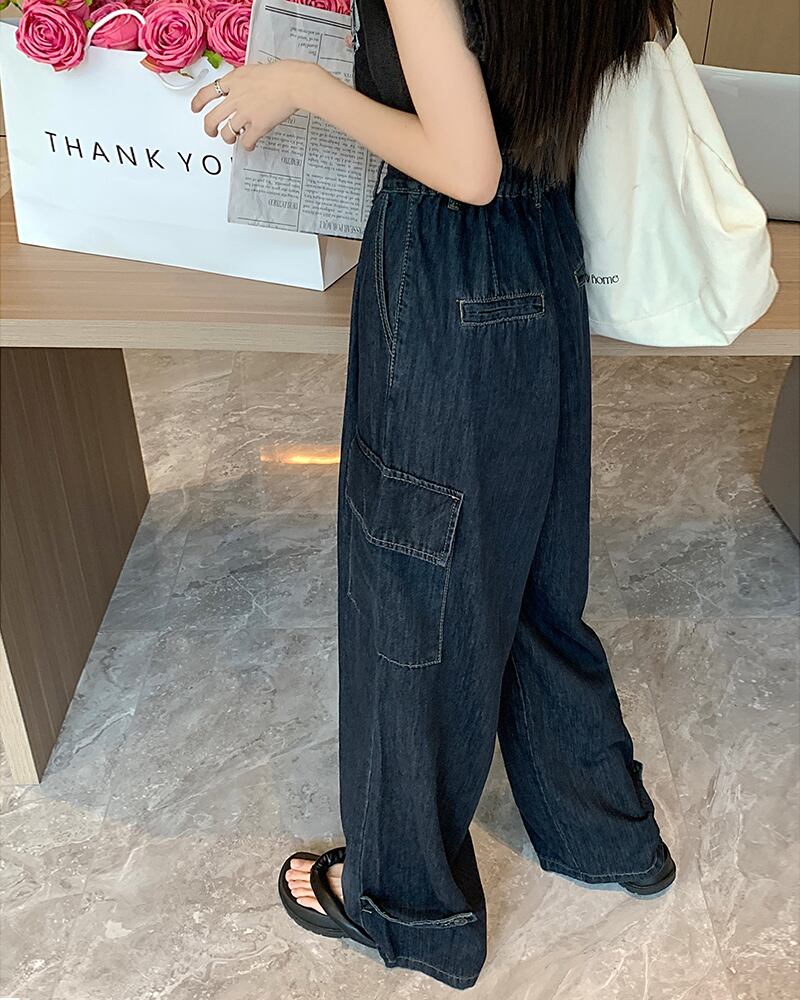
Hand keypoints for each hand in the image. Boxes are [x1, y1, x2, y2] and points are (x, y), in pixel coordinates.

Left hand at [190, 61, 312, 151]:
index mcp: (233, 81)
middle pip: (212, 118)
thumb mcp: (253, 70)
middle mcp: (235, 98)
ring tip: (232, 139)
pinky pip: (246, 141)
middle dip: (209, 128)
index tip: (195, 108)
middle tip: (211, 131)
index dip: (197, 103)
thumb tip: (239, 88)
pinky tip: (250, 144)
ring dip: (228, 138)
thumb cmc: (279, 74)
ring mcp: (245, 113)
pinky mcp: (257, 126)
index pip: (206, 93)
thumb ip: (242, 81)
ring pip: (227, 133)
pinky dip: (247, 145)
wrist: (292, 82)